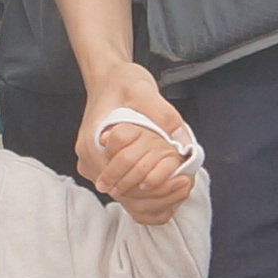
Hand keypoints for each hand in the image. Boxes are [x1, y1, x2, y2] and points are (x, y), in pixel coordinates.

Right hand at [74, 63, 197, 212]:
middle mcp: (89, 162)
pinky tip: (168, 187)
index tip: (182, 179)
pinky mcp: (105, 170)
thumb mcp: (143, 90)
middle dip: (159, 195)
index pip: (122, 182)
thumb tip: (183, 142)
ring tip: (182, 184)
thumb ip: (163, 115)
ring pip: (127, 199)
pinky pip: (127, 194)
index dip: (155, 186)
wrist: (109, 78)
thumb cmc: (123, 82)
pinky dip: (149, 197)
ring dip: (156, 197)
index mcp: (93, 145)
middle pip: (125, 195)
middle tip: (188, 183)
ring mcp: (95, 169)